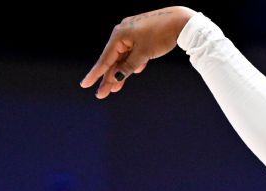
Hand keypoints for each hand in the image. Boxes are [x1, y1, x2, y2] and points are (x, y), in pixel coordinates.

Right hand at [80, 6, 195, 98]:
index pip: (105, 59)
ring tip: (116, 88)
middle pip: (113, 60)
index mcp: (119, 36)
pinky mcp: (142, 35)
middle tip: (102, 94)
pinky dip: (134, 63)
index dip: (95, 74)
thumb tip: (116, 77)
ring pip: (124, 57)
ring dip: (122, 72)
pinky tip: (137, 71)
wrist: (181, 21)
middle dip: (109, 78)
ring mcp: (132, 33)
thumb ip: (129, 66)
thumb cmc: (161, 35)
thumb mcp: (144, 54)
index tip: (85, 85)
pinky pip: (134, 52)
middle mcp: (122, 33)